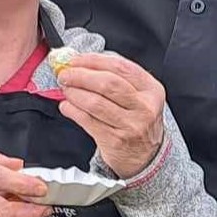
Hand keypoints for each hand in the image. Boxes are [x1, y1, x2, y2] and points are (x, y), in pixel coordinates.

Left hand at [56, 53, 165, 176]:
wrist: (146, 156)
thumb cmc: (138, 120)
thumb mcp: (140, 96)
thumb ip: (117, 78)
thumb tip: (82, 64)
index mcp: (151, 89)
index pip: (120, 67)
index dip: (94, 60)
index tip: (76, 60)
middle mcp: (144, 106)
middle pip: (107, 83)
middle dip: (80, 75)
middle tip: (65, 74)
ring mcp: (130, 125)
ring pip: (95, 103)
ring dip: (74, 93)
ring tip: (65, 89)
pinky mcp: (114, 140)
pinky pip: (87, 121)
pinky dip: (72, 111)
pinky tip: (66, 106)